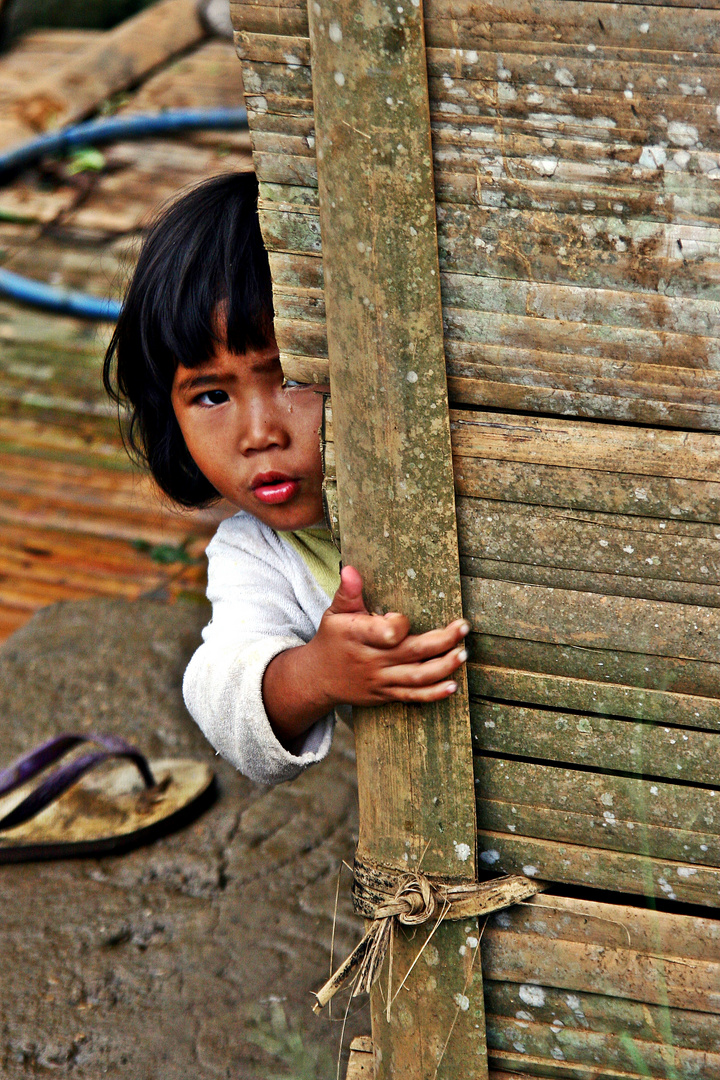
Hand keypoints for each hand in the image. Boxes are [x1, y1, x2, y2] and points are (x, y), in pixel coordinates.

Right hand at [263, 566, 469, 745]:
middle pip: (412, 652)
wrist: (318, 678)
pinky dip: (434, 694)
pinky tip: (453, 686)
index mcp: (358, 636)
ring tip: (463, 653)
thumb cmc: (332, 639)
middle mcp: (371, 660)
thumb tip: (351, 569)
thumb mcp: (334, 613)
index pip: (386, 632)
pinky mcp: (385, 694)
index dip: (399, 623)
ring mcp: (380, 680)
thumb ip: (348, 592)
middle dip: (442, 641)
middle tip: (463, 628)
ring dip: (444, 666)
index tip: (401, 616)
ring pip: (417, 676)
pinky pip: (412, 697)